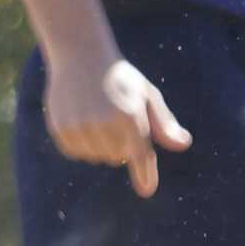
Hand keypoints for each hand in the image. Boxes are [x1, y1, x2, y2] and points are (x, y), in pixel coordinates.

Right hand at [44, 49, 190, 196]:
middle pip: (117, 157)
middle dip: (120, 146)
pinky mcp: (61, 127)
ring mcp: (80, 126)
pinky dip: (80, 143)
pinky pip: (75, 152)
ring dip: (100, 145)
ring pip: (95, 156)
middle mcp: (103, 123)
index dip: (144, 173)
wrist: (79, 55)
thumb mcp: (146, 94)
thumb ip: (163, 123)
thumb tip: (183, 144)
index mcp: (129, 115)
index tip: (147, 190)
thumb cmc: (119, 77)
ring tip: (95, 117)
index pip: (139, 154)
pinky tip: (80, 120)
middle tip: (114, 120)